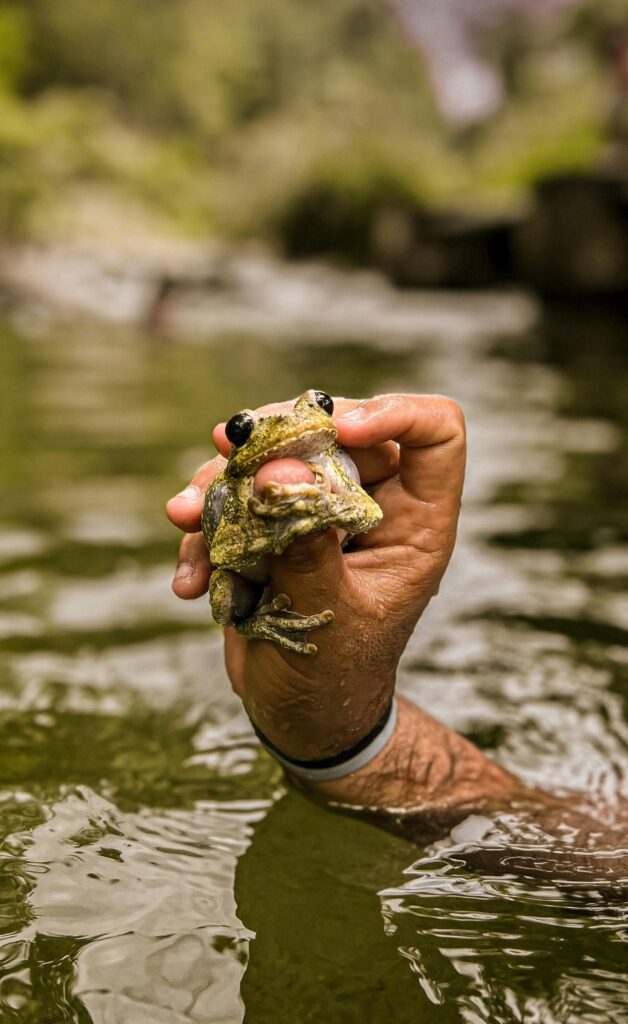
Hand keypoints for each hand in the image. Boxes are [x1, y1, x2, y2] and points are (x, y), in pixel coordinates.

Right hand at [166, 394, 465, 766]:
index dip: (395, 412)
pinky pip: (239, 500)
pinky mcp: (276, 529)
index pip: (436, 433)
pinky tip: (191, 583)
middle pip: (339, 429)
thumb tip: (279, 470)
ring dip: (223, 483)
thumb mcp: (323, 617)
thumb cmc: (332, 680)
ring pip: (278, 456)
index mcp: (415, 522)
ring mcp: (321, 513)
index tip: (336, 431)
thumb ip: (305, 545)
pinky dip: (206, 530)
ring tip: (183, 517)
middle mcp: (373, 506)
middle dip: (275, 439)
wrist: (297, 717)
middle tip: (223, 449)